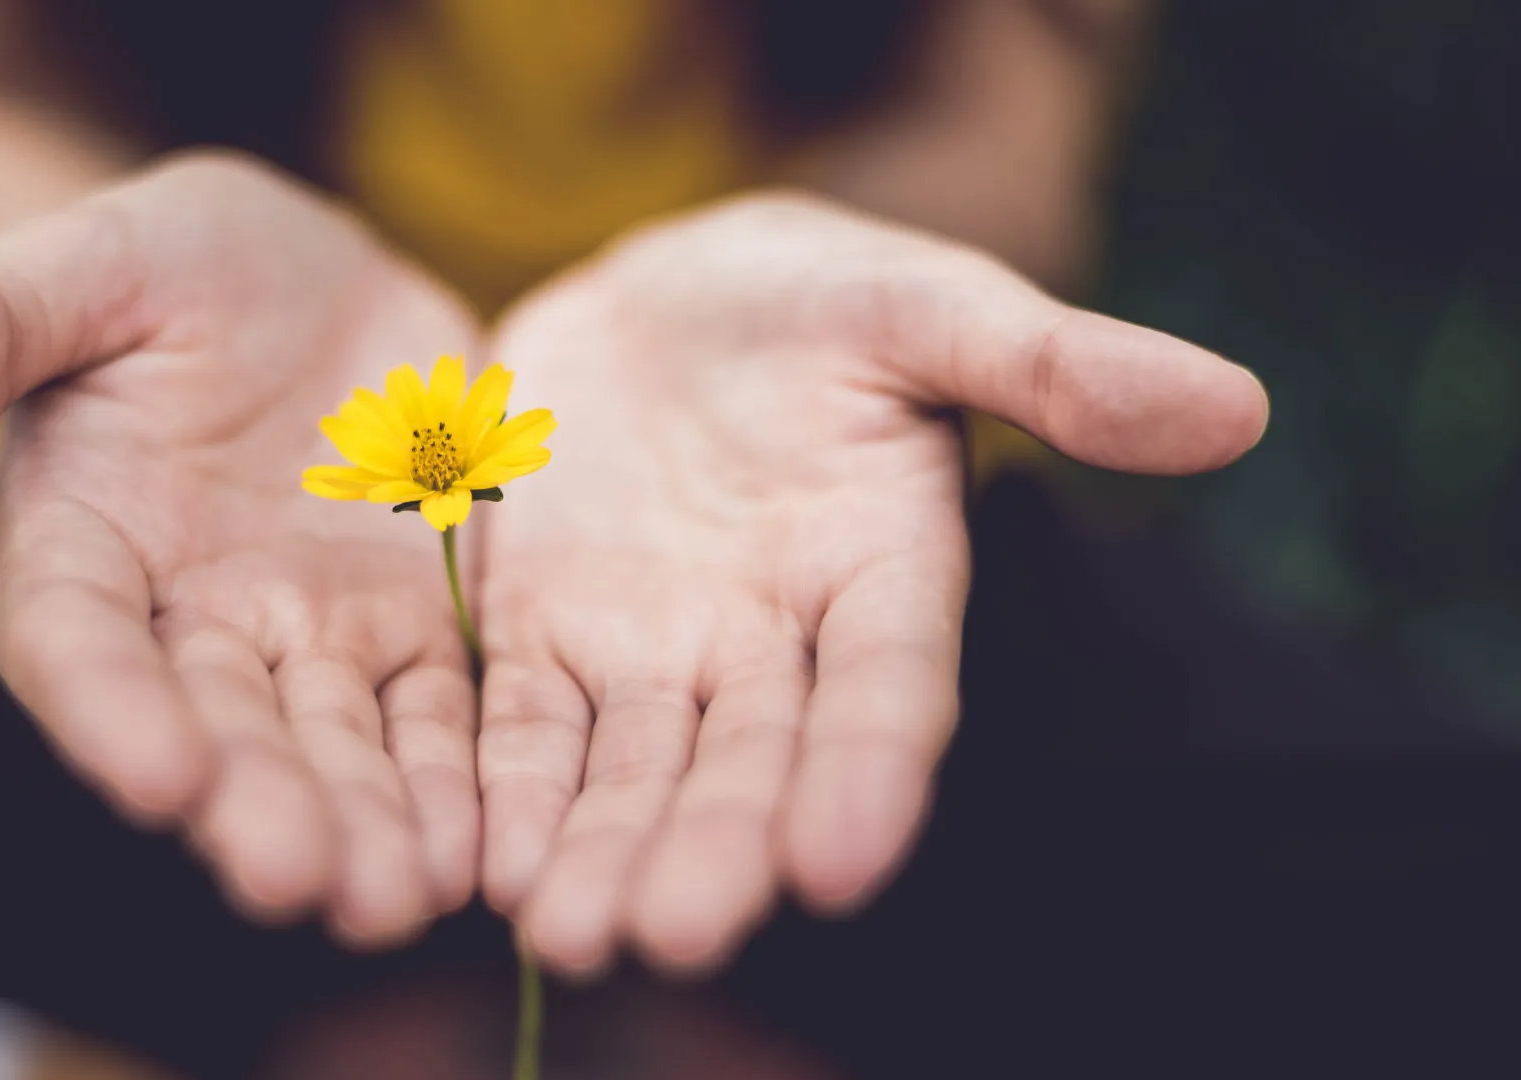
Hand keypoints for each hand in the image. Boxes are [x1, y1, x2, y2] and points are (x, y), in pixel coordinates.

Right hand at [0, 154, 482, 945]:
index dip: (111, 712)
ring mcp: (307, 631)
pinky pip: (436, 713)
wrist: (308, 275)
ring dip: (365, 823)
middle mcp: (189, 617)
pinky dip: (456, 778)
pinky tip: (482, 846)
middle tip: (302, 882)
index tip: (159, 779)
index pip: (78, 643)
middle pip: (218, 727)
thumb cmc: (168, 263)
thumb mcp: (82, 266)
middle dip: (258, 805)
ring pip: (334, 743)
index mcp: (84, 542)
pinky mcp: (411, 624)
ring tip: (401, 897)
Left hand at [474, 192, 1267, 974]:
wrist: (661, 299)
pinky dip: (505, 790)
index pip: (889, 689)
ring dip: (600, 850)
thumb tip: (1234, 407)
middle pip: (748, 762)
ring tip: (566, 932)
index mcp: (883, 572)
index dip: (869, 772)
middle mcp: (772, 643)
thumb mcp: (925, 304)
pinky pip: (521, 725)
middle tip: (675, 932)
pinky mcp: (543, 636)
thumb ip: (1053, 362)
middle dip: (714, 848)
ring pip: (631, 769)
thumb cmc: (815, 299)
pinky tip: (481, 861)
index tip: (840, 862)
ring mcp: (653, 651)